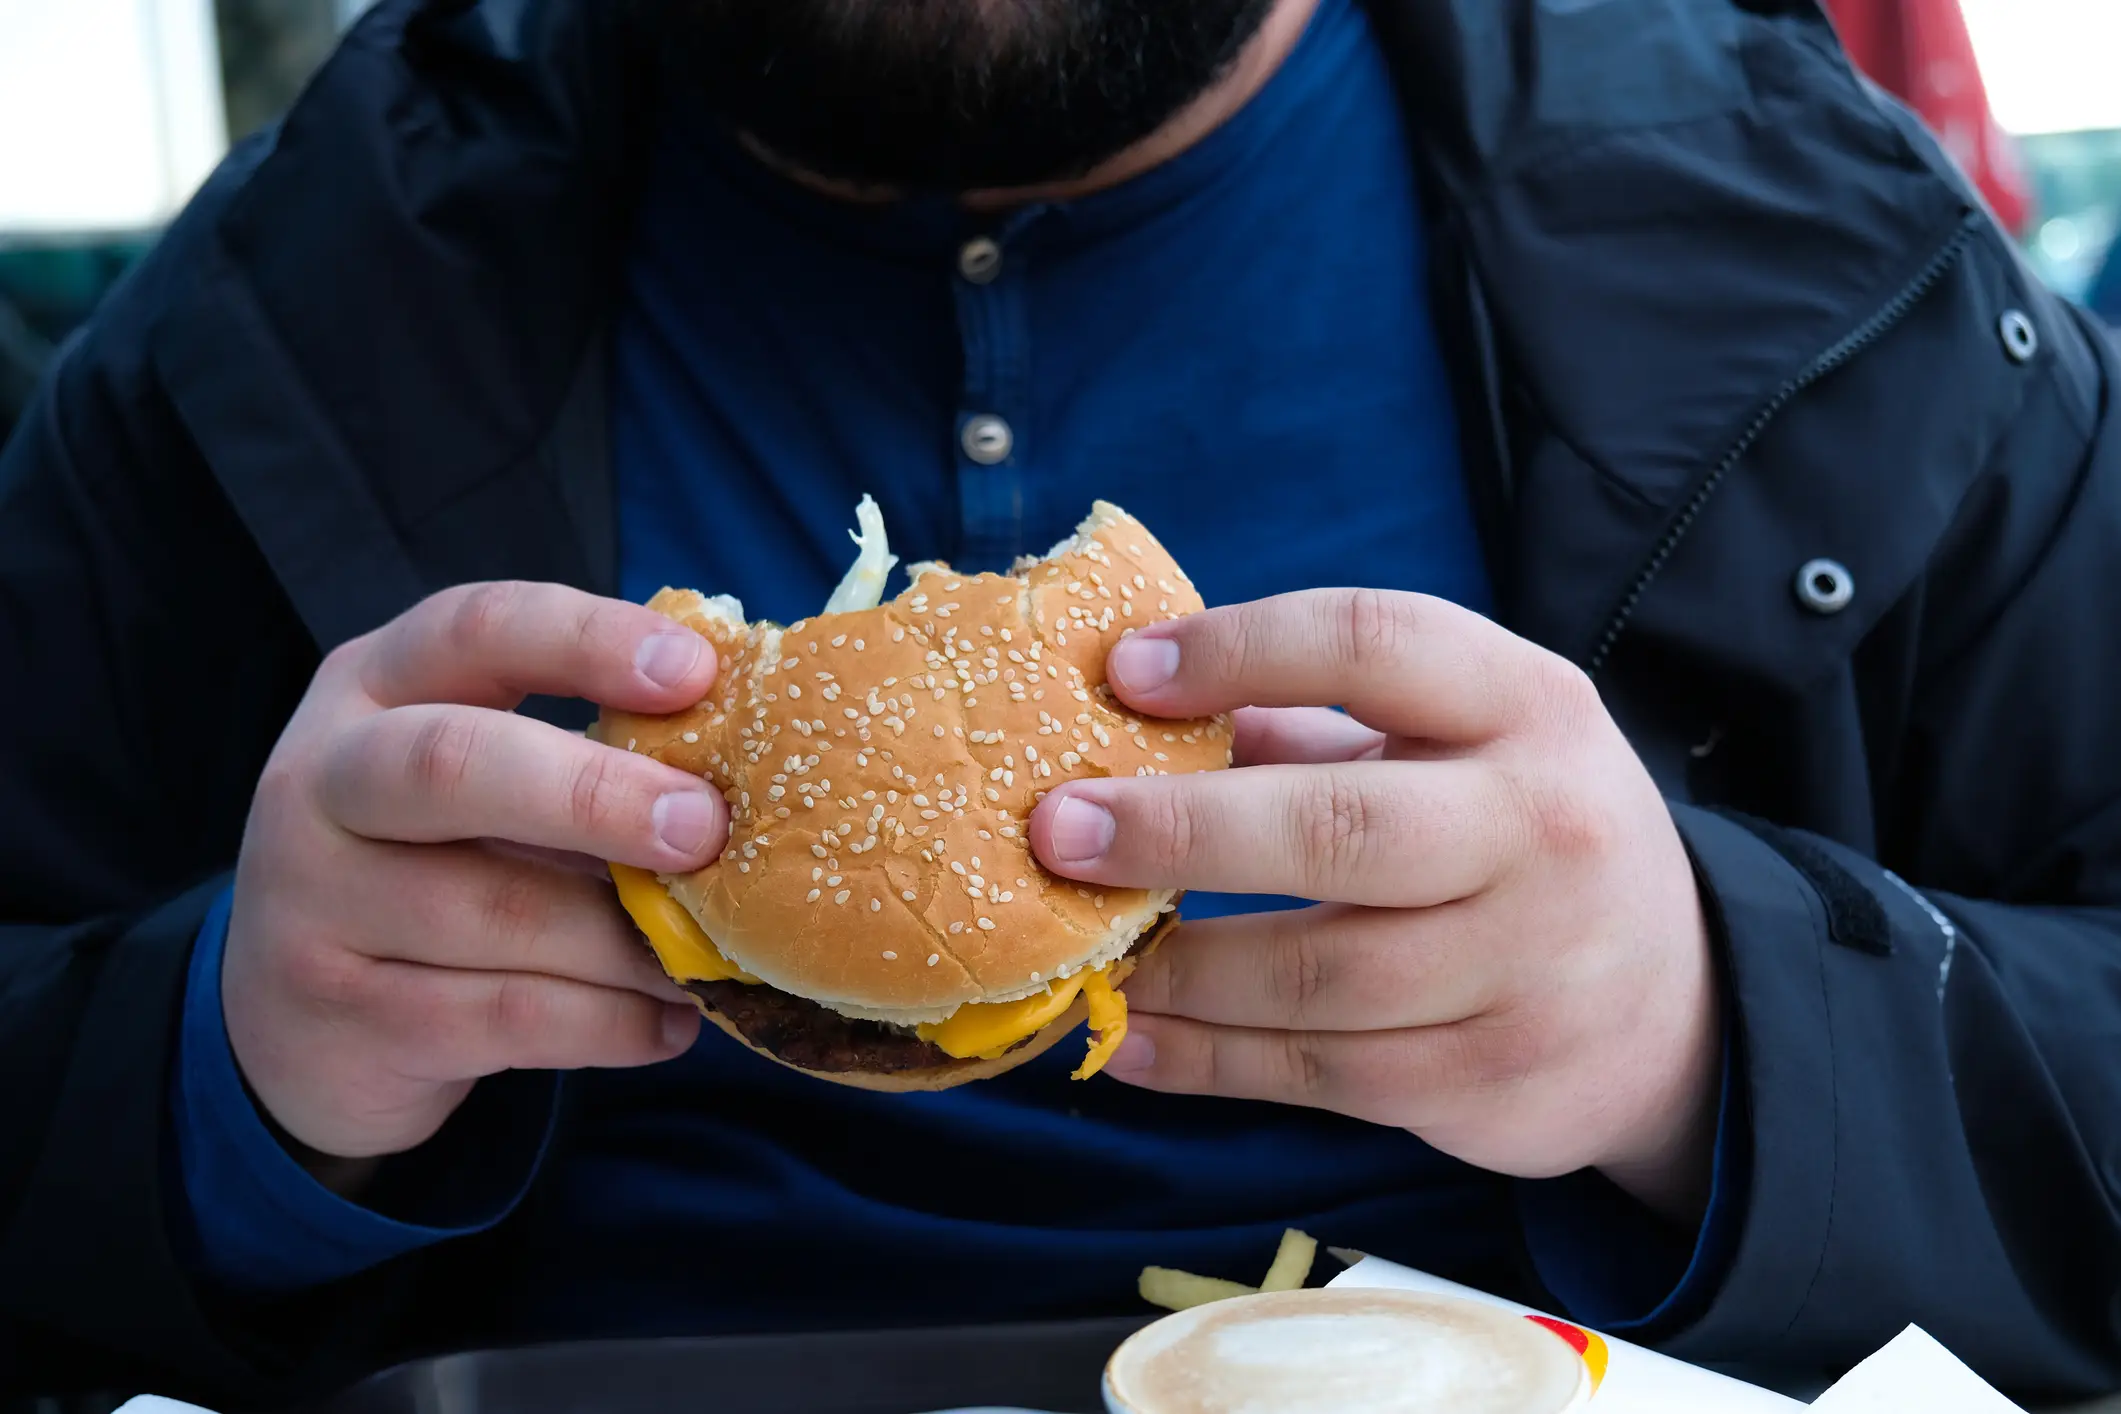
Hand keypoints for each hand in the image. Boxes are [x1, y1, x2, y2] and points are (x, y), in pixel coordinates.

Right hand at [223, 582, 730, 1162]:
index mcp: (376, 686)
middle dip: (595, 794)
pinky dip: (606, 1024)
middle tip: (706, 829)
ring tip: (714, 955)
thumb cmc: (434, 863)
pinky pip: (501, 1018)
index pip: (475, 630)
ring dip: (625, 941)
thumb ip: (585, 751)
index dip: (586, 641)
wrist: (289, 1024)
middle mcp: (325, 781)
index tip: (695, 671)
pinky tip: (670, 1024)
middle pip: (452, 764)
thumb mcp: (482, 779)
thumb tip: (761, 758)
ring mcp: (314, 903)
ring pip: (492, 914)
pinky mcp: (342, 1016)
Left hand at [1029, 590, 1719, 1221]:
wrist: (1677, 1008)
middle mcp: (1541, 830)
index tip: (1123, 673)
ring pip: (1321, 978)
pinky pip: (1322, 1075)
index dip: (1240, 650)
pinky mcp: (1492, 1082)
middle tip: (1057, 830)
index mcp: (1527, 706)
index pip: (1376, 644)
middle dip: (1184, 831)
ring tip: (1076, 950)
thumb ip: (1312, 724)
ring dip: (1179, 969)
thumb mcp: (1459, 743)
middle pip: (1344, 828)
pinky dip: (1208, 1061)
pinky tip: (1128, 1036)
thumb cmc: (1520, 835)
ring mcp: (1526, 969)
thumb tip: (1126, 715)